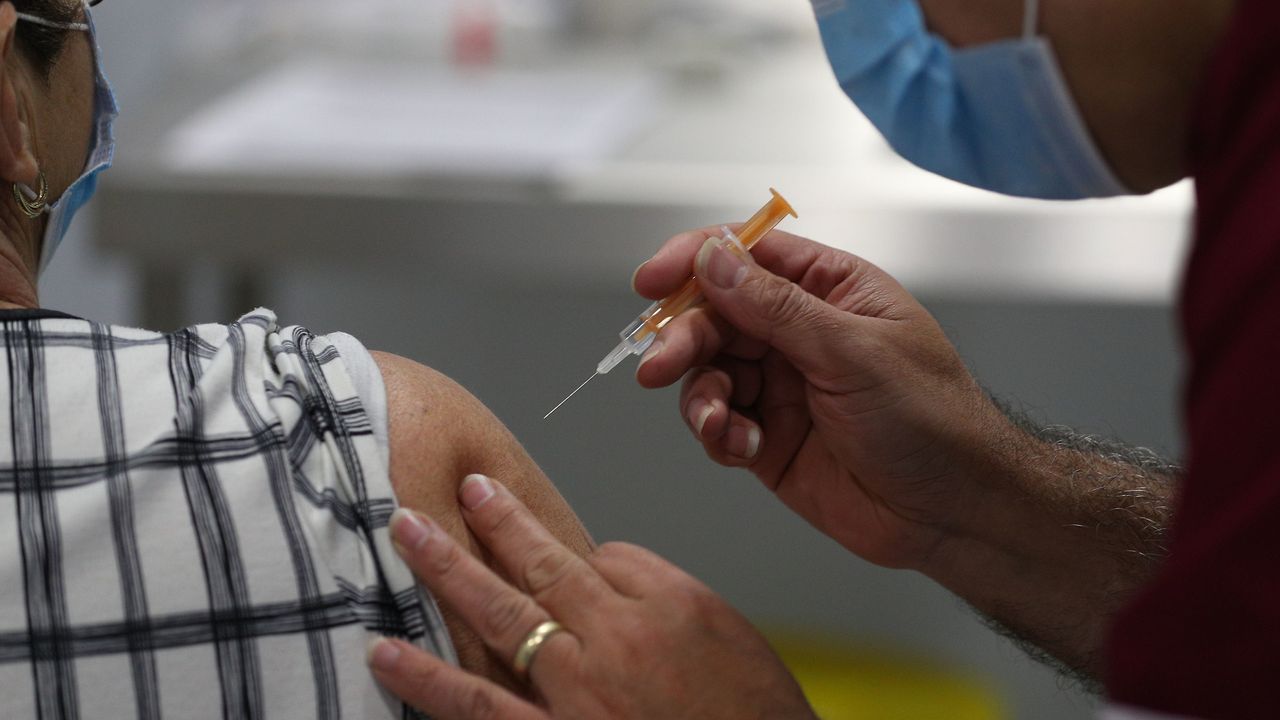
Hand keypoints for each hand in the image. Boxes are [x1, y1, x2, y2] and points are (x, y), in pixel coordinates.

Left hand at [369, 474, 815, 719]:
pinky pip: (481, 707)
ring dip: (447, 570)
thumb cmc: (755, 716)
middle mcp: (616, 640)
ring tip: (404, 533)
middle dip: (498, 521)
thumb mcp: (731, 636)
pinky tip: (387, 656)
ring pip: (501, 617)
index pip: (605, 556)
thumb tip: (607, 573)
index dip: (581, 555)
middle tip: (462, 487)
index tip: (556, 546)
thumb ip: (667, 595)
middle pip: (543, 565)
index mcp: (667, 605)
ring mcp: (579, 694)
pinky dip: (429, 680)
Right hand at [633, 228, 1010, 570]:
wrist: (953, 512)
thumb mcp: (853, 351)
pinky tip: (742, 447)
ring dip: (699, 395)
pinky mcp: (768, 437)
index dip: (695, 261)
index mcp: (829, 290)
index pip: (747, 255)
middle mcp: (799, 332)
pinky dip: (716, 433)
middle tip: (659, 365)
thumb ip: (776, 307)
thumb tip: (714, 259)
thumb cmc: (933, 419)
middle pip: (715, 315)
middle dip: (684, 338)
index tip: (652, 281)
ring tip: (717, 424)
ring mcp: (781, 385)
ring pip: (707, 372)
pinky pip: (717, 422)